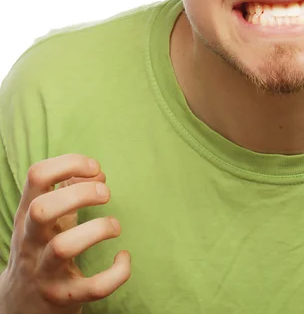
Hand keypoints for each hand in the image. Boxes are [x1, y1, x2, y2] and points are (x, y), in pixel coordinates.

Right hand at [0, 154, 130, 313]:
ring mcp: (44, 271)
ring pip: (63, 247)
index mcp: (28, 214)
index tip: (94, 168)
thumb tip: (97, 171)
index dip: (69, 163)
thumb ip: (70, 189)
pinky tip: (123, 258)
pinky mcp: (64, 298)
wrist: (21, 307)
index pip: (37, 176)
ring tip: (115, 226)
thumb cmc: (42, 248)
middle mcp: (31, 241)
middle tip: (106, 194)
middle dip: (80, 195)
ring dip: (98, 230)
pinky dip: (115, 273)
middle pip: (42, 209)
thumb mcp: (49, 217)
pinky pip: (92, 288)